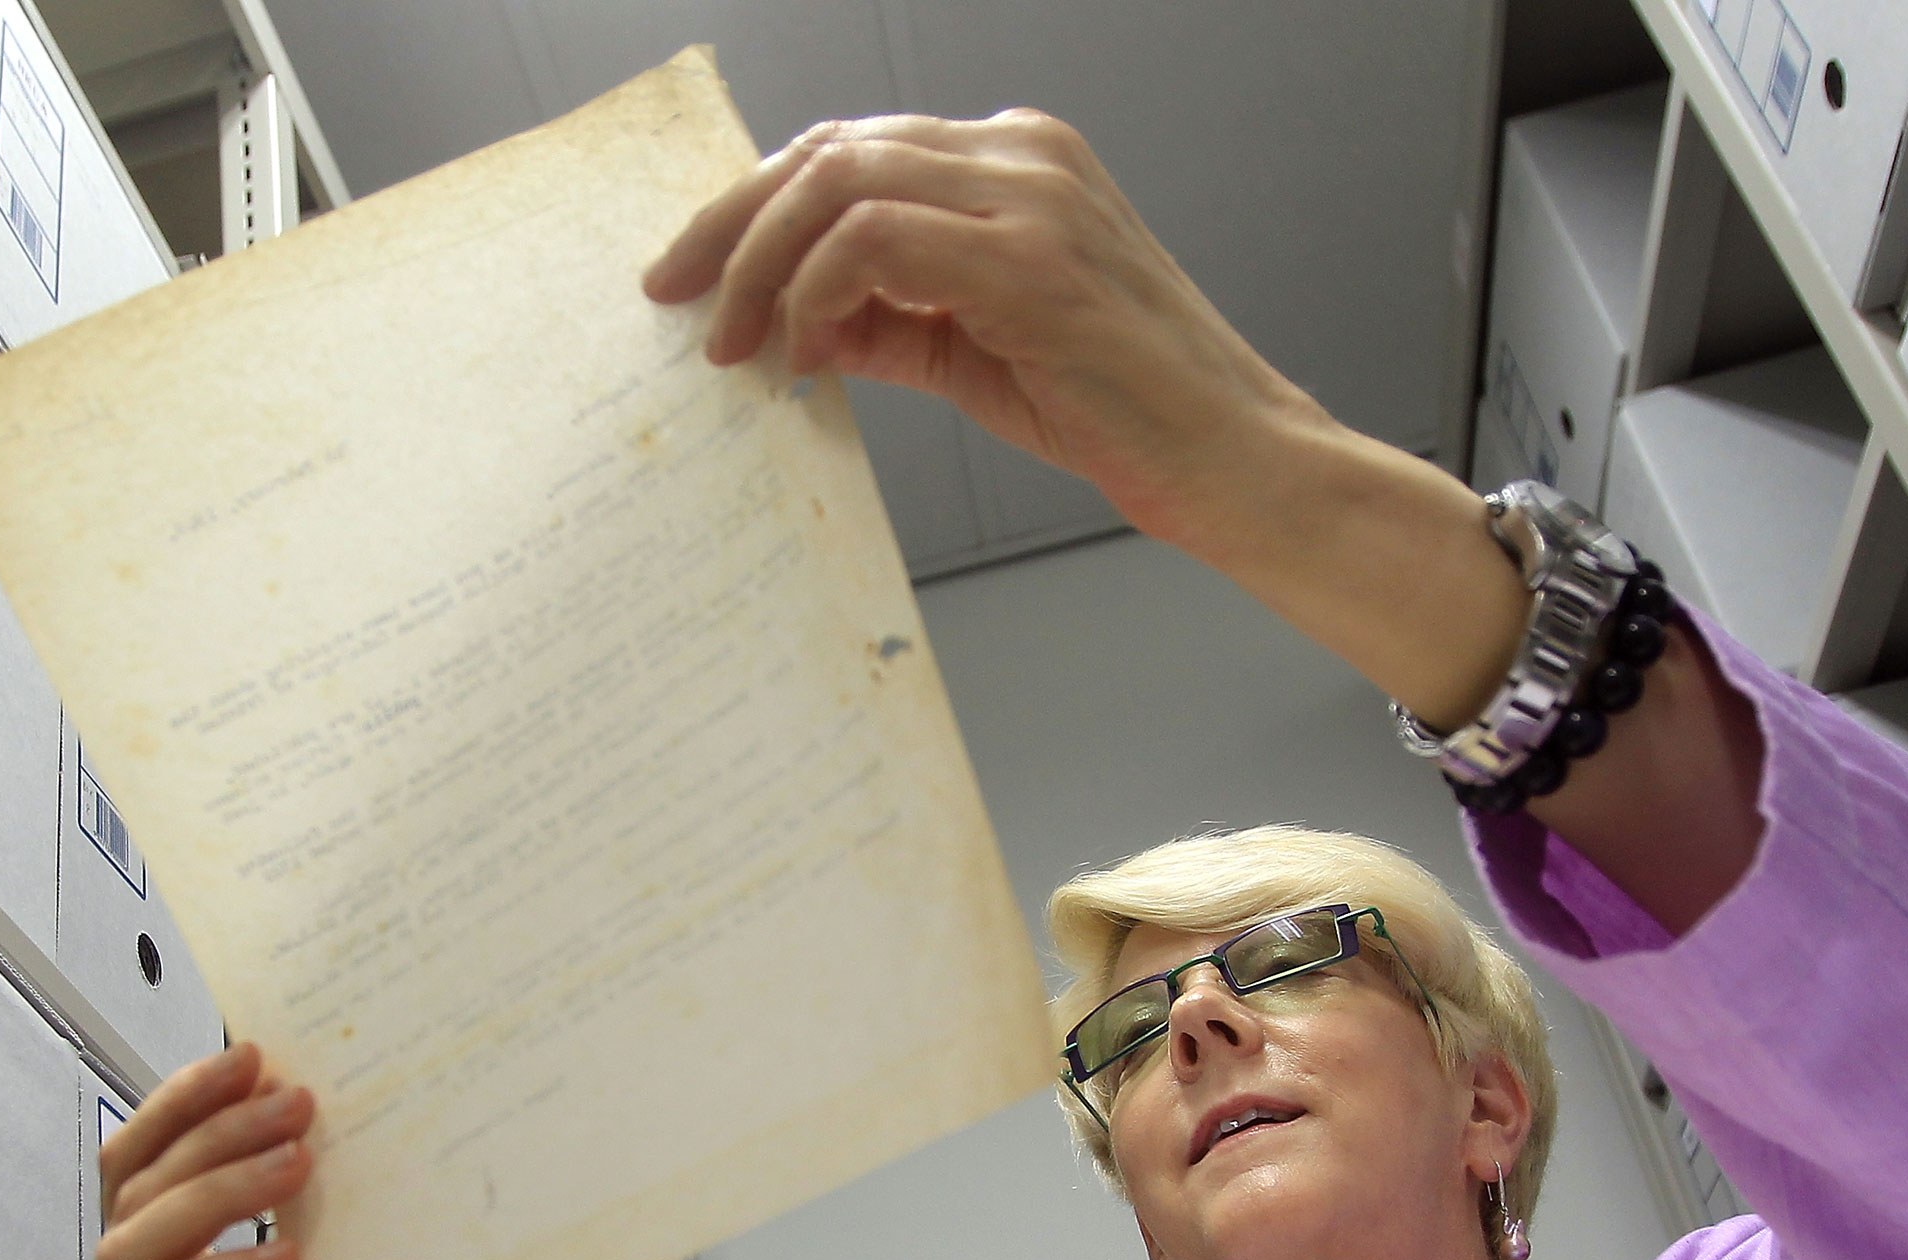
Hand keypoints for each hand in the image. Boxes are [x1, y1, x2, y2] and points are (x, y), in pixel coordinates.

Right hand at [82, 1045, 511, 1259]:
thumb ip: (326, 1224)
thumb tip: (332, 1122)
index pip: (151, 1175)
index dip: (191, 1108)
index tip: (255, 1057)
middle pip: (129, 1201)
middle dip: (208, 1137)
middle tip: (289, 1103)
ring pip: (124, 1257)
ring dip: (213, 1197)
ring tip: (294, 1166)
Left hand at [642, 110, 1319, 549]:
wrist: (1230, 460)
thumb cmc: (1124, 413)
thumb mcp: (982, 354)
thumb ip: (894, 319)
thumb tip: (793, 323)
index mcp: (1018, 164)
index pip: (853, 152)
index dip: (757, 206)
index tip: (694, 273)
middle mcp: (1022, 157)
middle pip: (830, 150)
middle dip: (733, 224)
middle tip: (677, 297)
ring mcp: (1030, 199)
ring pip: (839, 181)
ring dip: (763, 265)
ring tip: (736, 344)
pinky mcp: (1030, 261)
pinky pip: (874, 241)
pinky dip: (819, 293)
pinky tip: (806, 351)